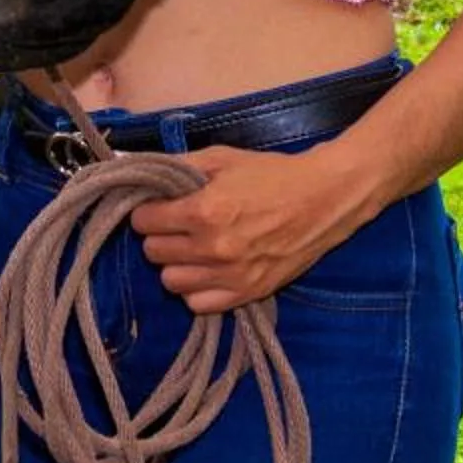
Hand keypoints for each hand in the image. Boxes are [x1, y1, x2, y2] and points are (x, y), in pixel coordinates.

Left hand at [128, 144, 375, 313]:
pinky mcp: (249, 293)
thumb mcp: (222, 158)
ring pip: (171, 282)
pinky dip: (196, 288)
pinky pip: (198, 304)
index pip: (144, 222)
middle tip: (175, 224)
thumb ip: (177, 166)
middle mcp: (214, 248)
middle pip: (154, 252)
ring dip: (175, 264)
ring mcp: (231, 275)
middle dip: (158, 235)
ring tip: (190, 248)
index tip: (158, 206)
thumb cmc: (272, 174)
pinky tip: (207, 269)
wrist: (323, 198)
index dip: (147, 211)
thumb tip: (140, 170)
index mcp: (204, 211)